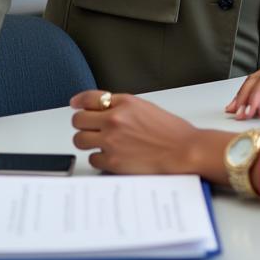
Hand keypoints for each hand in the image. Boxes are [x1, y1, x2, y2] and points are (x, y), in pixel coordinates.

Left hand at [70, 90, 231, 181]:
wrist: (184, 150)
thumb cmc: (171, 131)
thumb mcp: (145, 107)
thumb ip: (122, 107)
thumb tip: (102, 110)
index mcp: (124, 102)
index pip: (89, 98)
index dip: (78, 101)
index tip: (75, 104)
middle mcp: (115, 119)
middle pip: (78, 120)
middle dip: (81, 124)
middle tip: (88, 128)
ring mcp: (112, 141)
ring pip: (79, 140)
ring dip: (86, 141)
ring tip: (98, 144)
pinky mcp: (113, 161)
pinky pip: (92, 159)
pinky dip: (99, 159)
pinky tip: (111, 156)